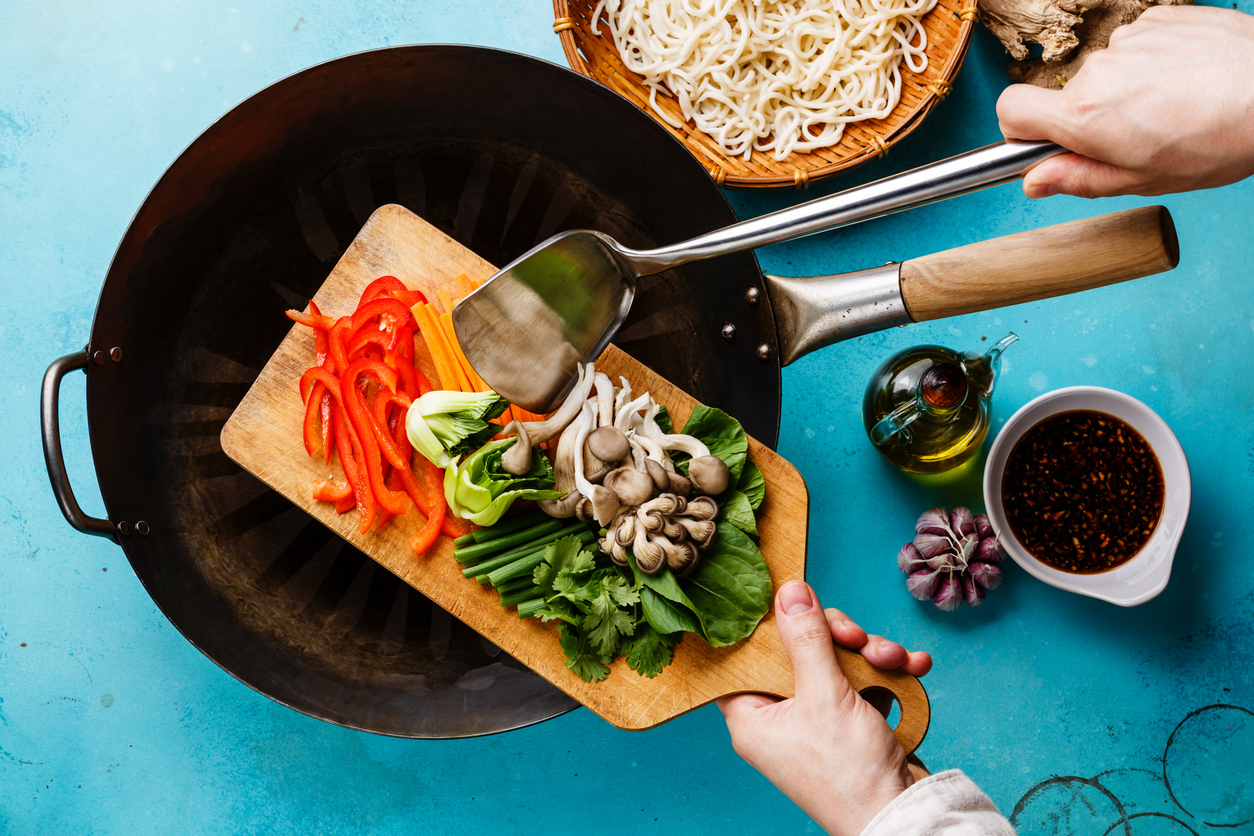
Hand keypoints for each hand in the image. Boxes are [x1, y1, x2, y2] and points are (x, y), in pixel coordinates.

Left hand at [717, 581, 932, 835]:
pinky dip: (887, 674)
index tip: (794, 602)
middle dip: (838, 638)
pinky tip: (912, 667)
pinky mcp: (851, 724)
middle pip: (799, 651)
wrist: (903, 815)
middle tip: (856, 638)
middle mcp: (781, 717)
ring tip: (893, 660)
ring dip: (870, 654)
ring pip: (836, 662)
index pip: (749, 655)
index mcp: (753, 716)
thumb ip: (807, 639)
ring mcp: (818, 720)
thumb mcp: (824, 695)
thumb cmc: (849, 774)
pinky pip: (863, 683)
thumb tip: (789, 592)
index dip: (771, 626)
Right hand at [996, 6, 1253, 197]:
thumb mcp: (1142, 179)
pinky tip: (1189, 80)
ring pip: (1107, 71)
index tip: (1049, 144)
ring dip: (1129, 89)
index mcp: (1085, 115)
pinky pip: (1139, 46)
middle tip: (1141, 137)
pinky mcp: (1160, 17)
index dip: (1021, 131)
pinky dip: (1155, 63)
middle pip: (1068, 95)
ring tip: (1176, 107)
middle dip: (1093, 116)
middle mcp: (1098, 70)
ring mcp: (1130, 38)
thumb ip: (1078, 178)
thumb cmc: (1218, 141)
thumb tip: (1034, 181)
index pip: (1011, 110)